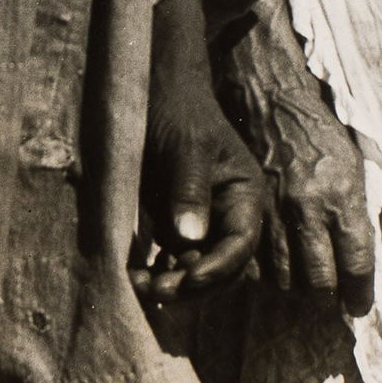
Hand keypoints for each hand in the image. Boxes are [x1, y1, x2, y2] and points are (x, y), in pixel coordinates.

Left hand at [132, 0, 266, 302]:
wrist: (153, 92)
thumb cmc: (178, 111)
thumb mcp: (186, 147)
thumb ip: (190, 190)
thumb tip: (189, 239)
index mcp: (245, 195)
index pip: (241, 244)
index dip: (218, 267)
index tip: (188, 276)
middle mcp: (228, 215)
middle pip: (221, 267)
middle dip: (192, 283)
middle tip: (157, 291)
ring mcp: (203, 223)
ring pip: (196, 269)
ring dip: (172, 283)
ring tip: (140, 285)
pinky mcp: (176, 224)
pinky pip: (174, 260)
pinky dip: (158, 272)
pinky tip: (136, 275)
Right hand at [218, 0, 374, 316]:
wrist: (270, 95)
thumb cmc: (319, 127)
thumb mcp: (354, 161)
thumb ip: (358, 209)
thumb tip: (362, 257)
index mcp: (344, 194)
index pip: (356, 265)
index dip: (359, 295)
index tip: (358, 306)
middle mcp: (310, 207)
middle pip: (317, 282)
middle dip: (325, 298)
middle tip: (328, 298)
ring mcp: (275, 210)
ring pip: (283, 278)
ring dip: (294, 288)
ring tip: (301, 284)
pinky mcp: (247, 208)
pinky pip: (255, 260)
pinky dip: (264, 271)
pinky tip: (273, 264)